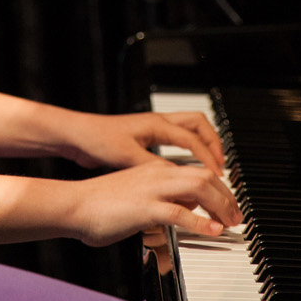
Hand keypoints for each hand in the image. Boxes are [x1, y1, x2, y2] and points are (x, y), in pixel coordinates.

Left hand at [63, 110, 226, 174]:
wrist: (78, 135)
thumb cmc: (98, 140)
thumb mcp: (128, 156)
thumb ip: (154, 166)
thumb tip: (176, 177)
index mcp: (157, 125)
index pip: (194, 139)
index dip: (208, 158)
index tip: (218, 175)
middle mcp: (158, 122)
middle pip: (200, 124)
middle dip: (215, 143)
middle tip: (222, 165)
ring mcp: (153, 127)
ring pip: (191, 128)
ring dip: (204, 143)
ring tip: (212, 164)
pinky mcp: (147, 136)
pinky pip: (179, 137)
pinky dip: (190, 148)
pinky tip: (188, 166)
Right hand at [67, 160, 242, 246]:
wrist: (74, 205)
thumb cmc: (98, 205)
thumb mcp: (135, 197)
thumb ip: (158, 202)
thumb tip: (177, 213)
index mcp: (154, 170)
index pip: (197, 172)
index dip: (218, 188)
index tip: (227, 205)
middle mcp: (157, 175)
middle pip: (204, 176)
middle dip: (226, 196)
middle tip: (235, 216)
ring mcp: (152, 190)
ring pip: (198, 187)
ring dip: (220, 205)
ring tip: (229, 222)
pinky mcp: (145, 208)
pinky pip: (179, 212)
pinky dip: (200, 222)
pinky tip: (212, 230)